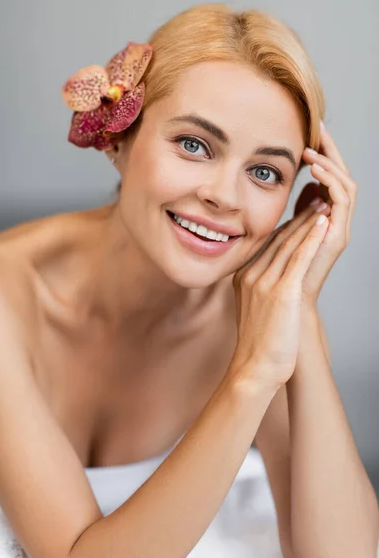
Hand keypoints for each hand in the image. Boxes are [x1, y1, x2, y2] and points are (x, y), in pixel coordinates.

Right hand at [229, 205, 329, 387]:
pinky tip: (322, 223)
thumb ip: (258, 288)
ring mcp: (264, 283)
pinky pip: (298, 258)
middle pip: (279, 239)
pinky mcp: (281, 292)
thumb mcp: (252, 309)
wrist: (254, 368)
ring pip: (290, 244)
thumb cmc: (258, 343)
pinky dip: (311, 238)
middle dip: (300, 218)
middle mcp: (251, 275)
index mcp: (243, 277)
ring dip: (309, 221)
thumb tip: (271, 280)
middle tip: (317, 199)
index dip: (287, 226)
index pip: (268, 245)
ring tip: (324, 204)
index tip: (301, 213)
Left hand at [294, 122, 357, 305]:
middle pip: (338, 175)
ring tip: (313, 147)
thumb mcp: (278, 238)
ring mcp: (338, 229)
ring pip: (345, 184)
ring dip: (330, 163)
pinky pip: (342, 201)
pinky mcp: (338, 237)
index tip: (304, 130)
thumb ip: (287, 216)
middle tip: (317, 125)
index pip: (324, 177)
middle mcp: (333, 222)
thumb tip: (293, 192)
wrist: (285, 310)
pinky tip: (316, 170)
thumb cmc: (278, 277)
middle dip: (329, 149)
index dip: (318, 153)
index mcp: (319, 218)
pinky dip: (332, 182)